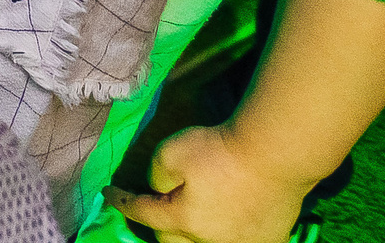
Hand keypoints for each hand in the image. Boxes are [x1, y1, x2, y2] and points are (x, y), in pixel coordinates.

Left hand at [106, 124, 311, 242]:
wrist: (277, 154)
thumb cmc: (221, 151)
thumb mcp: (171, 153)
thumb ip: (156, 176)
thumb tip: (158, 190)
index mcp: (183, 220)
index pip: (142, 214)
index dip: (121, 202)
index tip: (108, 192)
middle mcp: (210, 240)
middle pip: (171, 241)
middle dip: (156, 225)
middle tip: (151, 207)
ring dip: (188, 235)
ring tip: (184, 220)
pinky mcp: (268, 240)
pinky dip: (223, 236)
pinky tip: (223, 225)